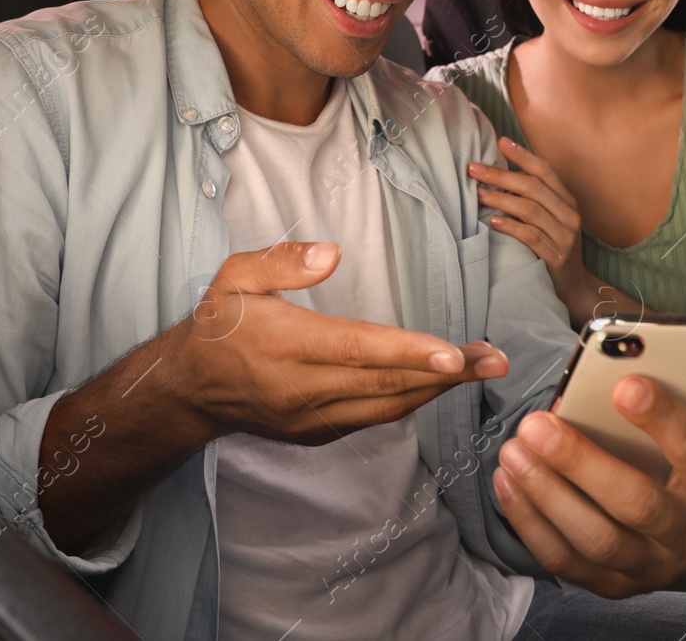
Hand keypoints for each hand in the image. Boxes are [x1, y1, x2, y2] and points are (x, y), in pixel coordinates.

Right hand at [176, 241, 509, 443]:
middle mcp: (302, 388)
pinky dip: (409, 401)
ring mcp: (311, 417)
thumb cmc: (219, 324)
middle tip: (496, 360)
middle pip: (385, 383)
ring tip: (481, 369)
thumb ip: (281, 262)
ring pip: (386, 407)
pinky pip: (372, 418)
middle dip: (446, 374)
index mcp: (285, 345)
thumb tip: (330, 253)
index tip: (455, 353)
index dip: (408, 353)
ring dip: (437, 390)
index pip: (357, 349)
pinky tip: (436, 384)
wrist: (189, 389)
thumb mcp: (234, 276)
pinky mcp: (316, 433)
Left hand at [468, 138, 596, 312]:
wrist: (575, 286)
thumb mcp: (550, 219)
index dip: (523, 155)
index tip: (500, 142)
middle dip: (501, 175)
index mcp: (567, 200)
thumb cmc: (554, 246)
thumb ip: (533, 198)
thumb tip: (498, 175)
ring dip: (501, 199)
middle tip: (474, 169)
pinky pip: (530, 236)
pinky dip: (510, 227)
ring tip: (478, 194)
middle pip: (533, 187)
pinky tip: (492, 222)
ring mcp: (564, 235)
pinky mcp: (556, 256)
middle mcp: (569, 214)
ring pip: (530, 209)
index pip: (545, 170)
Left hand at [492, 375, 685, 597]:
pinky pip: (565, 560)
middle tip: (536, 425)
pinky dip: (530, 521)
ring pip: (596, 539)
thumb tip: (647, 373)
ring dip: (546, 493)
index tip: (622, 384)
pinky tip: (507, 481)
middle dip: (580, 462)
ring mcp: (654, 567)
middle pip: (637, 503)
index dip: (662, 417)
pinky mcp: (615, 585)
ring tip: (513, 450)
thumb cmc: (681, 459)